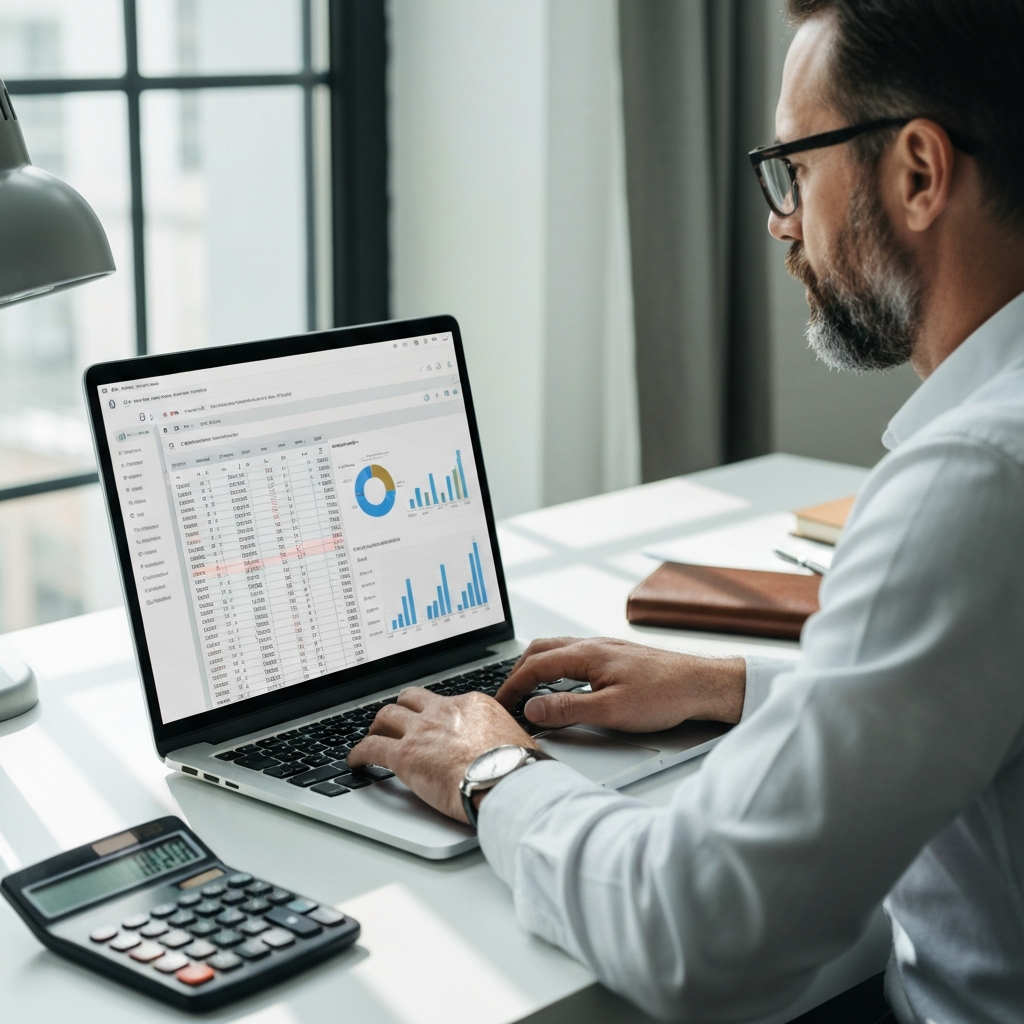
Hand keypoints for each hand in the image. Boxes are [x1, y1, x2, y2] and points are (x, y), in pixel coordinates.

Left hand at [347, 687, 535, 822]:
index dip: (434, 714)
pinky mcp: (405, 755)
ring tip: (374, 737)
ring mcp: (422, 731)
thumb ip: (504, 739)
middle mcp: (444, 711)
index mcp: (472, 705)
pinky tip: (356, 761)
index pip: (445, 702)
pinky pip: (371, 747)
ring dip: (378, 727)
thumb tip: (512, 751)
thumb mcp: (517, 740)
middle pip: (411, 699)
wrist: (507, 780)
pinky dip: (359, 753)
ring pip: (387, 716)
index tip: (432, 724)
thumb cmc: (518, 767)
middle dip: (401, 710)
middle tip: (396, 723)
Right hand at [495, 637, 745, 731]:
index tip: (500, 702)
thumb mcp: (611, 711)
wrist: (703, 684)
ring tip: (527, 689)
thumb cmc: (665, 694)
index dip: (512, 685)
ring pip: (558, 650)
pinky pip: (574, 655)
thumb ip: (567, 709)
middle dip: (518, 672)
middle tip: (507, 695)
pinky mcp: (616, 657)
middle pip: (541, 650)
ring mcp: (605, 648)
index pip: (535, 665)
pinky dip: (555, 667)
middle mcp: (593, 645)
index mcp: (586, 654)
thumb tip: (533, 708)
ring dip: (536, 667)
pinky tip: (562, 683)